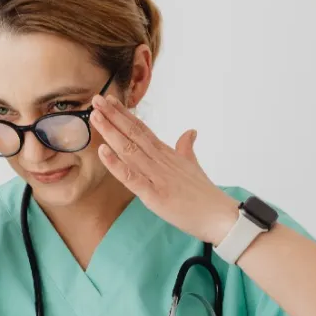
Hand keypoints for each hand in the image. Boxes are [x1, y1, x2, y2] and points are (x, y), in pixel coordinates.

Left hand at [89, 95, 238, 245]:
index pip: (142, 129)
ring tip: (95, 116)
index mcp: (167, 154)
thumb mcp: (193, 165)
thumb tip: (190, 131)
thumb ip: (186, 147)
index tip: (110, 100)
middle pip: (133, 134)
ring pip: (129, 150)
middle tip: (96, 100)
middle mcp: (160, 160)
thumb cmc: (204, 194)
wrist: (220, 216)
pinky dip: (116, 164)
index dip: (125, 115)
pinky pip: (132, 178)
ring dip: (111, 133)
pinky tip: (103, 151)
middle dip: (113, 116)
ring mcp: (157, 176)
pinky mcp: (154, 195)